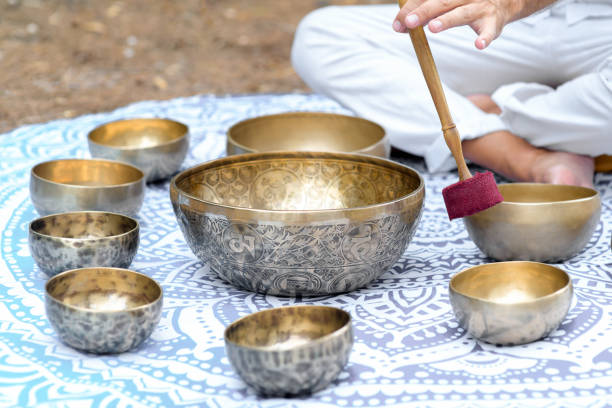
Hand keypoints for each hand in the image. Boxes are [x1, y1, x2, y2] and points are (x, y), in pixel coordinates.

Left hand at [393, 0, 543, 49]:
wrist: (506, 1)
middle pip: (442, 3)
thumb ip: (423, 13)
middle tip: (409, 22)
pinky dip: (485, 38)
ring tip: (433, 27)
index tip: (398, 23)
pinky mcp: (494, 23)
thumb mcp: (445, 3)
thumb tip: (399, 25)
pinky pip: (489, 31)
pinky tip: (478, 45)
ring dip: (447, 20)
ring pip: (462, 14)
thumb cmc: (467, 3)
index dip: (411, 9)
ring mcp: (480, 8)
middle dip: (424, 12)